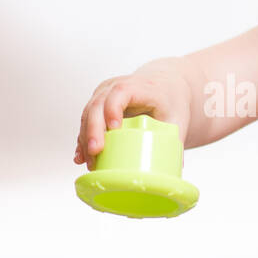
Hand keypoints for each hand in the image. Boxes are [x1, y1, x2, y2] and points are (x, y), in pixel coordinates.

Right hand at [75, 65, 192, 166]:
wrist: (163, 84)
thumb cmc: (170, 100)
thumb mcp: (177, 118)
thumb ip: (174, 141)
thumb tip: (171, 173)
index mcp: (140, 86)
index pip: (122, 91)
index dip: (114, 108)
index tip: (113, 128)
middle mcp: (117, 86)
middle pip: (99, 104)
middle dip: (94, 128)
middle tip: (95, 151)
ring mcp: (104, 94)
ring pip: (88, 113)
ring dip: (85, 138)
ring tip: (89, 161)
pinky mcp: (98, 104)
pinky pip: (86, 121)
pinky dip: (83, 139)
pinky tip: (80, 157)